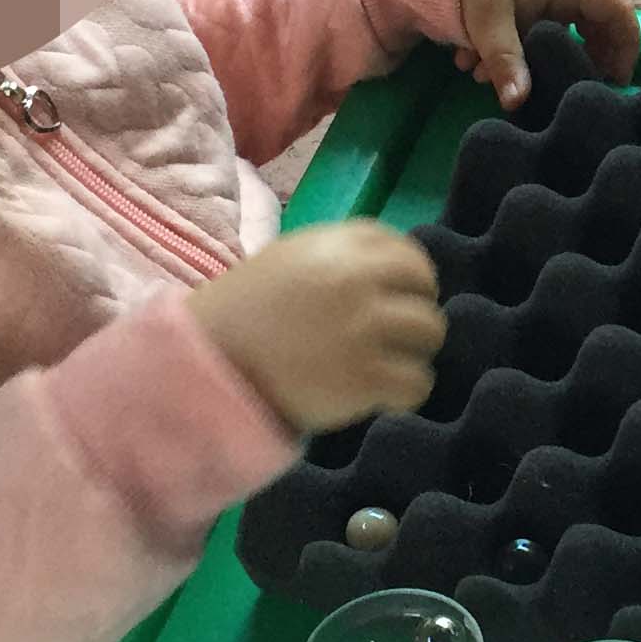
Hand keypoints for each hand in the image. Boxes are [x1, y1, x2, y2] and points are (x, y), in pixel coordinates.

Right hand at [191, 221, 445, 434]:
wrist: (209, 364)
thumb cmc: (247, 312)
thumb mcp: (291, 260)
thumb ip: (342, 257)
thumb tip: (396, 272)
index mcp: (338, 246)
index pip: (406, 251)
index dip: (410, 276)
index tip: (399, 297)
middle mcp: (356, 280)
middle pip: (426, 289)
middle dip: (416, 311)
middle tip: (395, 336)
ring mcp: (364, 329)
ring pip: (430, 333)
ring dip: (414, 352)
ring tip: (386, 365)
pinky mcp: (366, 377)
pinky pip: (418, 383)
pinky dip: (406, 393)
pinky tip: (382, 395)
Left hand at [451, 0, 639, 108]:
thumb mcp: (486, 22)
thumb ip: (506, 63)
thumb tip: (518, 103)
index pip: (615, 6)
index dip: (626, 42)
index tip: (618, 78)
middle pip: (596, 23)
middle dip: (585, 59)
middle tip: (573, 89)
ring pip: (562, 30)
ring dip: (538, 59)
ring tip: (505, 81)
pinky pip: (537, 26)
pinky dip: (518, 48)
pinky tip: (481, 65)